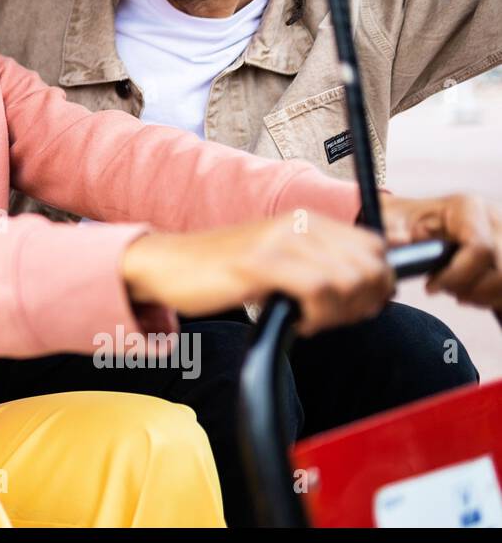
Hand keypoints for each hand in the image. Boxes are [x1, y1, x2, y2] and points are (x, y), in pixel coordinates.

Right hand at [122, 213, 393, 335]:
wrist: (166, 264)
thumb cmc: (218, 270)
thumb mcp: (275, 258)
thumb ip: (313, 264)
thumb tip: (361, 291)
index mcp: (304, 220)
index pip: (374, 247)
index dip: (378, 283)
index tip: (358, 307)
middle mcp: (297, 224)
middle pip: (370, 265)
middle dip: (363, 302)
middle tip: (333, 319)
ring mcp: (278, 241)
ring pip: (349, 279)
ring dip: (339, 313)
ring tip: (311, 320)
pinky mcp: (260, 263)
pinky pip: (318, 290)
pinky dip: (318, 316)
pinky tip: (297, 322)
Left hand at [383, 192, 501, 309]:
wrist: (417, 220)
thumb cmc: (404, 220)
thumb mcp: (391, 220)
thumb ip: (390, 230)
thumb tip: (399, 241)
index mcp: (468, 207)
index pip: (480, 249)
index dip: (456, 276)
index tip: (429, 288)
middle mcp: (495, 218)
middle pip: (500, 271)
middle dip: (469, 289)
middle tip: (441, 290)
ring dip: (481, 295)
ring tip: (453, 290)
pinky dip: (490, 297)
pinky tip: (468, 292)